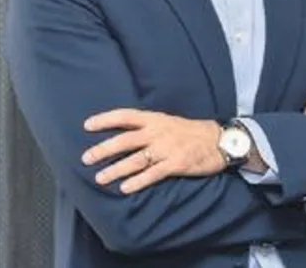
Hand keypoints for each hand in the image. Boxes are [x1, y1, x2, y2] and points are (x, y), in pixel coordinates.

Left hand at [81, 109, 225, 193]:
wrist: (220, 140)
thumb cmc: (191, 132)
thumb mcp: (168, 122)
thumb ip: (148, 127)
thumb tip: (123, 135)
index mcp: (154, 119)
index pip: (124, 116)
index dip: (105, 120)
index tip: (87, 126)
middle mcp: (157, 132)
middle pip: (125, 140)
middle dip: (104, 149)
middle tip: (86, 158)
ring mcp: (167, 148)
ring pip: (136, 159)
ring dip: (116, 169)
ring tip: (100, 178)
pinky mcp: (176, 164)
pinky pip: (153, 174)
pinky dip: (138, 181)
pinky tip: (125, 188)